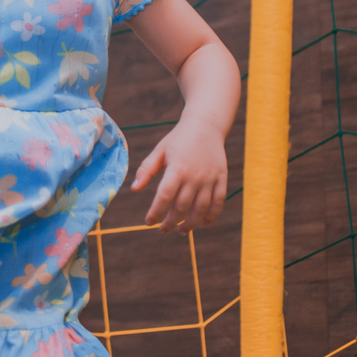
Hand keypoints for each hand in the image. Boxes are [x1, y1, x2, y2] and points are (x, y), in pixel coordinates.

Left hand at [131, 117, 227, 234]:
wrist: (205, 126)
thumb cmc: (178, 140)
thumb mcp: (159, 151)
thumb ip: (147, 169)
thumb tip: (134, 188)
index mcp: (177, 168)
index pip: (164, 196)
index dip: (156, 212)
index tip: (149, 222)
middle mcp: (194, 176)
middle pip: (182, 206)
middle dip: (171, 222)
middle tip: (163, 230)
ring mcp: (210, 179)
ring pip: (201, 208)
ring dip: (191, 223)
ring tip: (181, 231)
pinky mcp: (221, 178)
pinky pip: (218, 202)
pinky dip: (212, 215)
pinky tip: (203, 224)